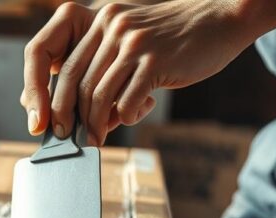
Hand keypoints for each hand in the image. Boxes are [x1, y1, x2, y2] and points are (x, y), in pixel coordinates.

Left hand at [21, 0, 255, 145]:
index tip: (54, 124)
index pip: (67, 67)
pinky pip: (127, 102)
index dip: (56, 100)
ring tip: (99, 138)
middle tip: (75, 140)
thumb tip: (82, 112)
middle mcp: (113, 27)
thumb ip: (107, 66)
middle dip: (72, 119)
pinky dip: (127, 116)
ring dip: (97, 124)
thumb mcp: (134, 40)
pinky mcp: (155, 61)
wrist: (221, 21)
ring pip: (99, 96)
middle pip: (78, 84)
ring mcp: (134, 44)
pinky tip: (136, 114)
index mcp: (103, 20)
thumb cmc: (175, 40)